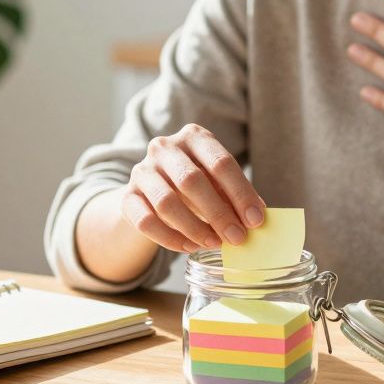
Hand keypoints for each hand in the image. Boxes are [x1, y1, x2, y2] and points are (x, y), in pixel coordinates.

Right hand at [121, 124, 265, 253]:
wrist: (153, 192)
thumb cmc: (196, 186)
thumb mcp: (217, 183)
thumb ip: (234, 196)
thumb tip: (256, 219)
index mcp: (194, 136)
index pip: (220, 162)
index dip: (240, 193)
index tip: (255, 220)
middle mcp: (164, 147)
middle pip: (191, 180)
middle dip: (218, 213)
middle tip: (237, 237)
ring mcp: (142, 170)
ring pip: (167, 203)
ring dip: (195, 228)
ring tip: (214, 243)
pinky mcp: (127, 197)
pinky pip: (146, 222)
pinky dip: (171, 239)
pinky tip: (189, 247)